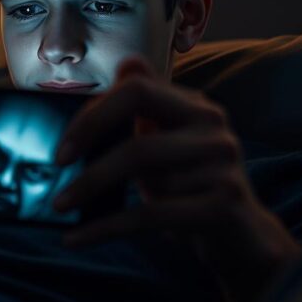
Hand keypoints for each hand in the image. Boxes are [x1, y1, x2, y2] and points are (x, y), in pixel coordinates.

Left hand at [51, 56, 298, 301]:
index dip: (94, 116)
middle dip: (90, 166)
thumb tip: (126, 64)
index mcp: (195, 106)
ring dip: (98, 201)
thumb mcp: (167, 143)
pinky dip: (106, 229)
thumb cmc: (191, 188)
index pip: (137, 89)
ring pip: (145, 182)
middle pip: (139, 141)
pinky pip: (151, 216)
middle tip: (57, 187)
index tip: (63, 149)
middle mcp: (213, 128)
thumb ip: (145, 107)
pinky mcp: (223, 206)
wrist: (243, 238)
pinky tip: (77, 238)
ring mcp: (222, 167)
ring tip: (67, 210)